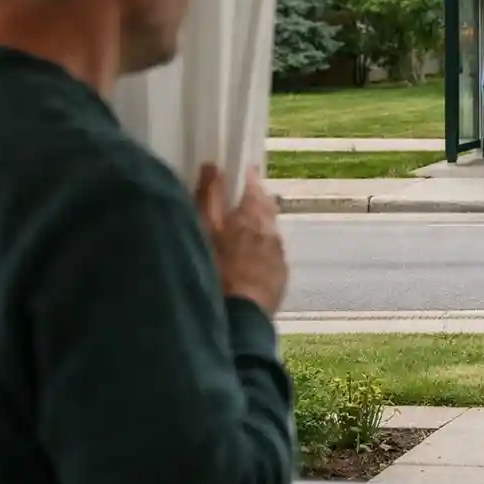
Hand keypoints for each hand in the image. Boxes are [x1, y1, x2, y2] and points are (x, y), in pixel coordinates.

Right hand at [195, 163, 288, 316]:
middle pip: (266, 208)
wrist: (240, 317)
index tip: (241, 171)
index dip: (247, 177)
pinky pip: (272, 256)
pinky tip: (252, 258)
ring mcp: (278, 256)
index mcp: (253, 215)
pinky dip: (262, 251)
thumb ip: (208, 196)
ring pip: (270, 232)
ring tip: (246, 227)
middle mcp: (271, 231)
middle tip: (244, 197)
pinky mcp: (279, 278)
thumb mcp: (204, 229)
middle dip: (256, 200)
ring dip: (260, 226)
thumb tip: (213, 166)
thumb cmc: (217, 269)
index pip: (254, 186)